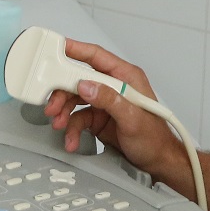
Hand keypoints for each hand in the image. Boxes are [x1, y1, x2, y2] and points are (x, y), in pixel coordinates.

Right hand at [41, 39, 191, 195]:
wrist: (157, 162)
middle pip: (80, 79)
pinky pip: (78, 118)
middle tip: (52, 104)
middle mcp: (113, 86)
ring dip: (64, 112)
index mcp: (125, 77)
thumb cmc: (154, 138)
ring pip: (75, 99)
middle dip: (63, 92)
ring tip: (59, 124)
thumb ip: (109, 100)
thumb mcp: (132, 118)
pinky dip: (72, 129)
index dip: (75, 49)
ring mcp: (104, 102)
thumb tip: (85, 85)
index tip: (55, 48)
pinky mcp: (98, 118)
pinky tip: (71, 140)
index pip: (96, 56)